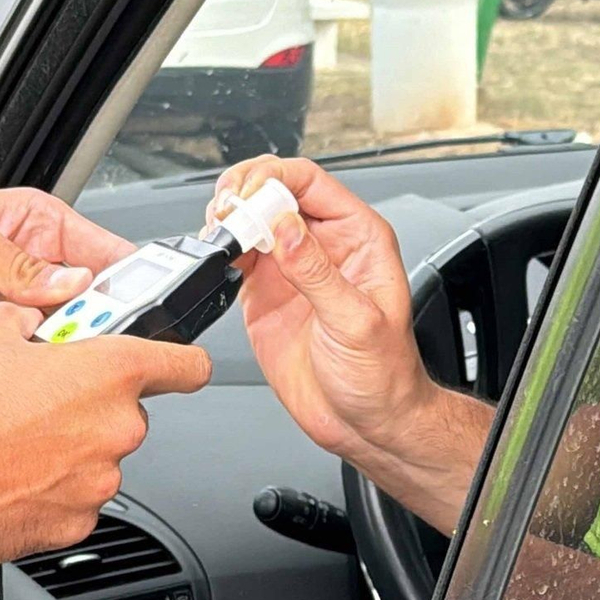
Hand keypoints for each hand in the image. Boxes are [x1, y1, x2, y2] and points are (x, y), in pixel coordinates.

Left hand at [0, 189, 133, 371]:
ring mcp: (16, 314)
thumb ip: (17, 264)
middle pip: (96, 304)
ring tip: (77, 368)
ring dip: (75, 356)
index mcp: (34, 227)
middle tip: (108, 347)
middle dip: (107, 326)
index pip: (102, 252)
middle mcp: (33, 272)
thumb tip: (71, 284)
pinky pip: (34, 369)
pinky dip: (44, 380)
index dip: (130, 279)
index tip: (147, 307)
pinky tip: (45, 385)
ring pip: (70, 341)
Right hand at [0, 303, 211, 562]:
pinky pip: (77, 500)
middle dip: (93, 409)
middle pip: (128, 413)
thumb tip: (30, 318)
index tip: (181, 366)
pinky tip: (14, 477)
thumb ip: (28, 321)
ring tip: (18, 444)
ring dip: (71, 451)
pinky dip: (54, 492)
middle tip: (46, 405)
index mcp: (109, 372)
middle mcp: (116, 427)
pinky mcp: (77, 523)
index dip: (183, 363)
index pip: (186, 365)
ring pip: (100, 459)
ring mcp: (99, 480)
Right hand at [213, 156, 491, 531]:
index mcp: (358, 237)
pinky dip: (219, 247)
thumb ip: (317, 273)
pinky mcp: (264, 292)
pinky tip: (217, 254)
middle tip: (225, 211)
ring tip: (217, 230)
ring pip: (251, 217)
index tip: (249, 196)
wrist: (364, 422)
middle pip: (275, 189)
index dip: (274, 178)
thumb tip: (285, 227)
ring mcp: (290, 267)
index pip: (310, 181)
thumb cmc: (382, 374)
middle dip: (243, 189)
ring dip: (227, 215)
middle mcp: (322, 245)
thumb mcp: (355, 322)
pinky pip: (236, 254)